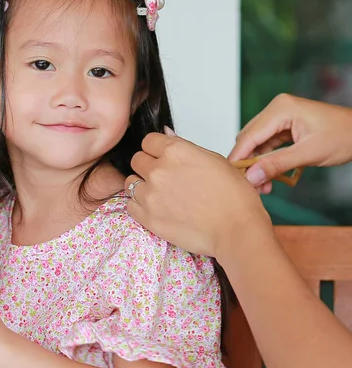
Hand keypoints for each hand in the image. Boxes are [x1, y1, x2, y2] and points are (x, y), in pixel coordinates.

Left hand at [125, 132, 272, 260]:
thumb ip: (184, 148)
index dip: (156, 149)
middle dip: (148, 166)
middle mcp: (159, 170)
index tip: (161, 156)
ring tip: (162, 195)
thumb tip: (167, 137)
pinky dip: (140, 206)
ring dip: (143, 186)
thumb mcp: (214, 159)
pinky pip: (131, 205)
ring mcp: (151, 194)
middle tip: (164, 177)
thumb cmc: (233, 196)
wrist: (236, 230)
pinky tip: (158, 208)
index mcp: (176, 151)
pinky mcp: (148, 217)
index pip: (148, 141)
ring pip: (131, 182)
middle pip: (137, 160)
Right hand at [229, 94, 351, 188]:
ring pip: (258, 143)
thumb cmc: (343, 137)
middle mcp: (277, 108)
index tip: (232, 178)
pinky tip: (270, 176)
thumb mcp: (308, 154)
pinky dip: (267, 159)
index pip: (250, 135)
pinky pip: (269, 144)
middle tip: (252, 187)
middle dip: (249, 163)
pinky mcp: (285, 125)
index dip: (239, 157)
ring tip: (263, 186)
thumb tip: (251, 176)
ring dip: (258, 164)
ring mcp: (280, 116)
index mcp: (281, 109)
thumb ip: (276, 165)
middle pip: (250, 138)